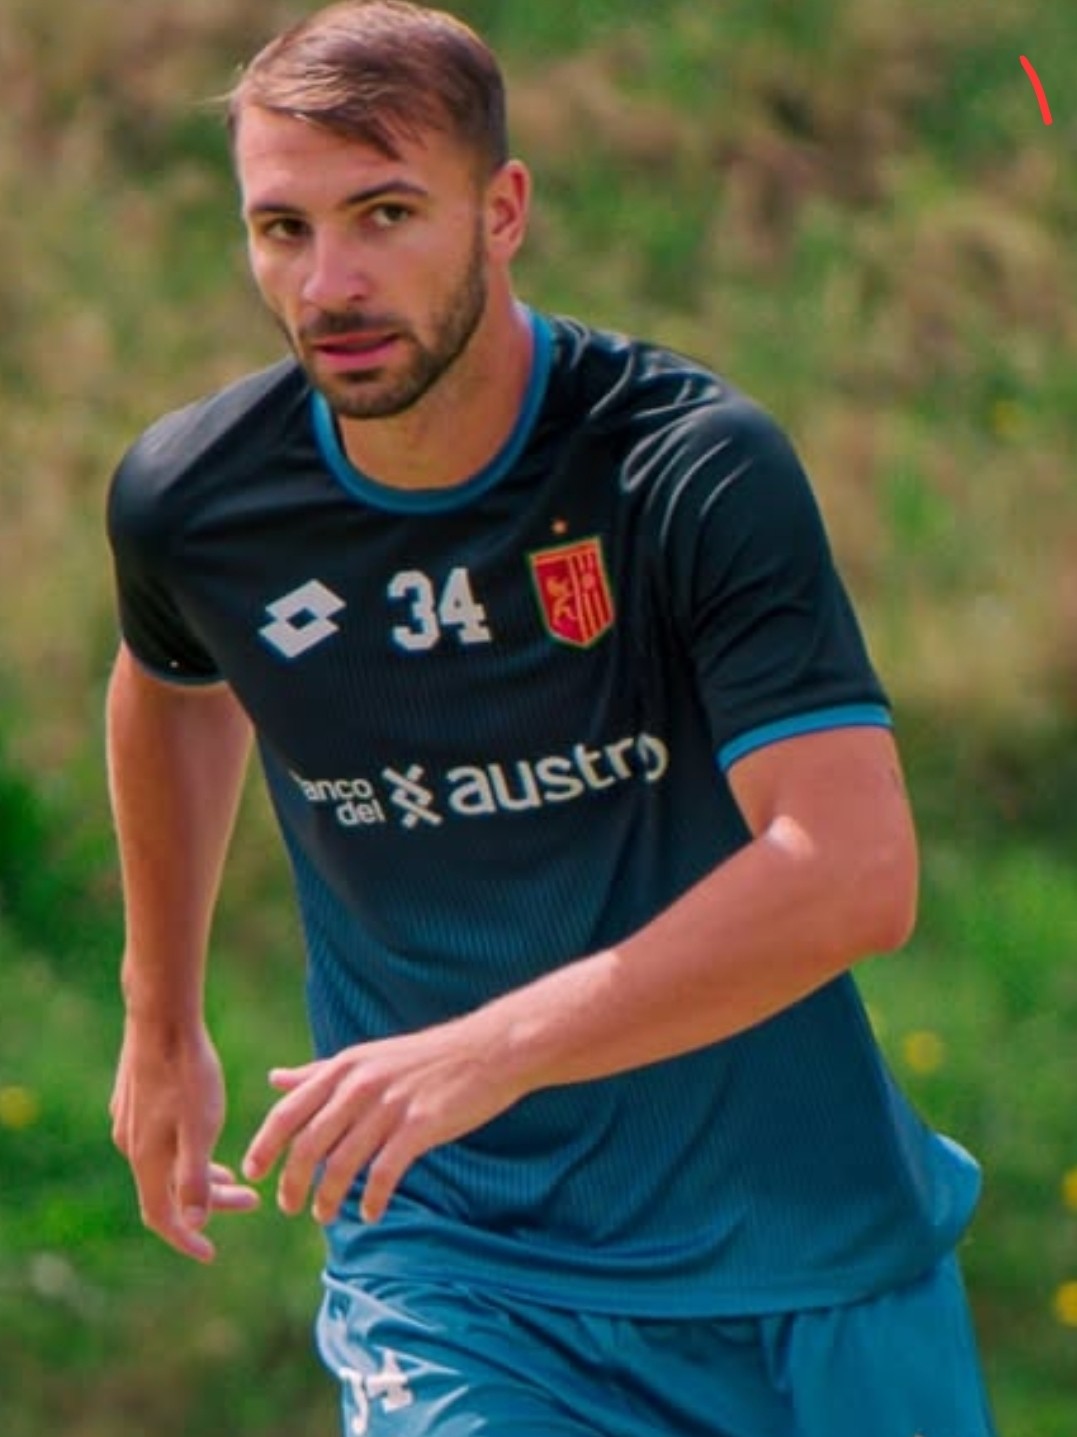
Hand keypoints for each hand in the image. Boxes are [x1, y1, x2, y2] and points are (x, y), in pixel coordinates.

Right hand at [110, 1019, 259, 1261]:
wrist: (161, 1018)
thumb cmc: (187, 1072)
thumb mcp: (199, 1127)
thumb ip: (194, 1176)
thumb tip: (194, 1222)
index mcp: (147, 1158)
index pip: (161, 1216)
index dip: (186, 1238)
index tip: (211, 1253)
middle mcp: (131, 1145)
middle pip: (167, 1192)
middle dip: (209, 1202)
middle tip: (251, 1199)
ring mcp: (129, 1122)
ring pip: (164, 1165)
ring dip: (199, 1176)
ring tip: (235, 1173)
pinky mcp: (133, 1101)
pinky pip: (159, 1142)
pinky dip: (185, 1153)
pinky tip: (204, 1138)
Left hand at [241, 1021, 524, 1224]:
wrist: (490, 1050)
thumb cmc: (426, 1057)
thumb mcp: (367, 1057)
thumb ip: (319, 1073)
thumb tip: (275, 1079)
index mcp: (344, 1068)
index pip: (289, 1112)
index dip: (265, 1145)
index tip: (252, 1173)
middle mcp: (360, 1085)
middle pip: (308, 1144)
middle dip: (292, 1181)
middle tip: (289, 1207)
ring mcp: (390, 1106)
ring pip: (342, 1163)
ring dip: (328, 1196)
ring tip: (324, 1215)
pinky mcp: (421, 1126)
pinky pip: (385, 1172)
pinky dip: (373, 1198)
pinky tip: (370, 1214)